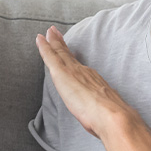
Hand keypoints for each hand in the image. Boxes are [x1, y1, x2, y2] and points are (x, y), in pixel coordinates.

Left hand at [35, 25, 138, 139]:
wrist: (111, 115)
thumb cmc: (111, 118)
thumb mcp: (107, 111)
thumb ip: (102, 110)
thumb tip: (103, 117)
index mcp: (93, 81)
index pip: (78, 67)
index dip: (71, 58)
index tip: (67, 50)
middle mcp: (84, 72)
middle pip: (68, 55)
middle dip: (60, 44)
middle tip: (54, 33)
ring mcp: (73, 71)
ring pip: (59, 53)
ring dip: (53, 42)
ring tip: (47, 33)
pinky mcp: (62, 74)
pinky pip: (50, 57)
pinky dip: (44, 47)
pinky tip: (39, 40)